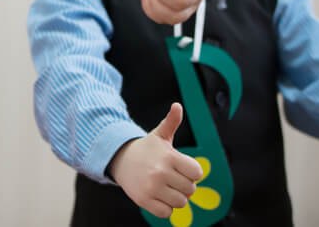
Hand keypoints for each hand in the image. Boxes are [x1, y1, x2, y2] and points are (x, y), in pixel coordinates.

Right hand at [109, 102, 203, 218]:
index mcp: (169, 156)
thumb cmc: (147, 149)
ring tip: (166, 187)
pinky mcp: (143, 200)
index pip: (197, 173)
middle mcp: (160, 172)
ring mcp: (151, 187)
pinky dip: (165, 208)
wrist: (121, 159)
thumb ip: (171, 121)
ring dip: (176, 197)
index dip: (192, 172)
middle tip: (172, 178)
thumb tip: (177, 105)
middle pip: (190, 189)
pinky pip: (167, 213)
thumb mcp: (160, 135)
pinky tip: (158, 196)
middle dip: (184, 185)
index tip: (182, 168)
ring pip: (180, 203)